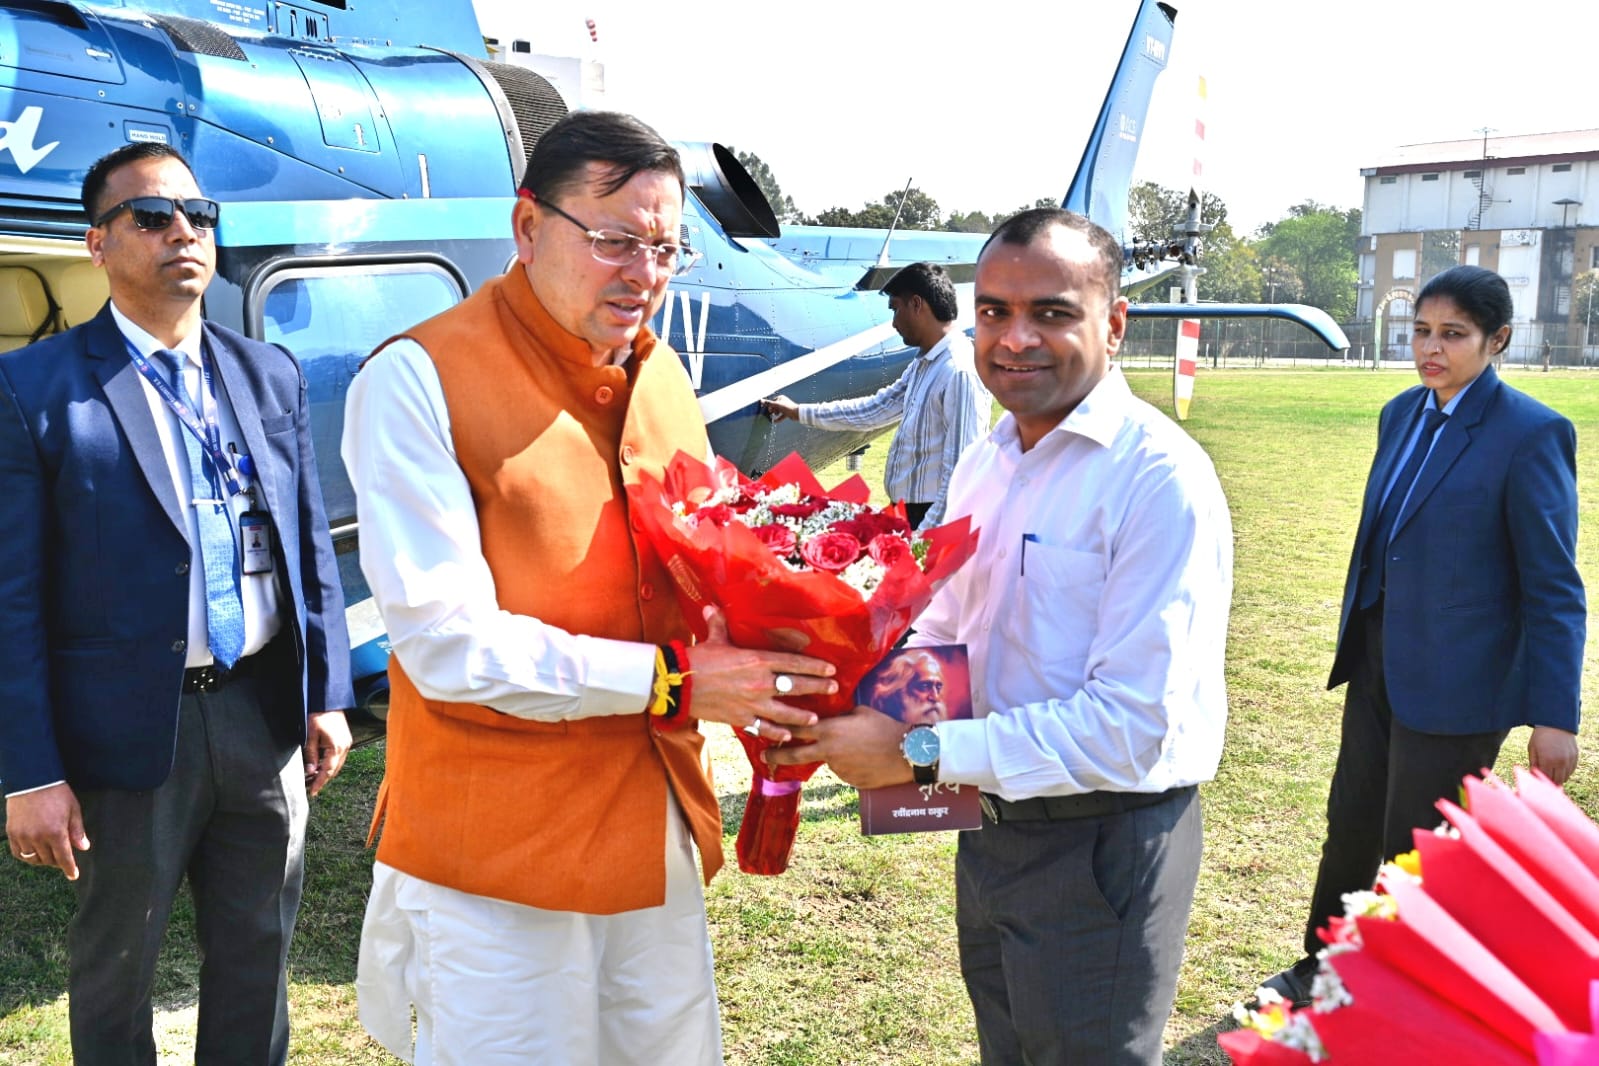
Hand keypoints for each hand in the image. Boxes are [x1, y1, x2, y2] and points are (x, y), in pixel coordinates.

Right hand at [6, 783, 89, 879]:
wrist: (32, 780)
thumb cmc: (57, 794)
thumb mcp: (73, 810)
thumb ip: (77, 831)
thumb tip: (83, 848)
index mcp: (55, 832)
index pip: (64, 858)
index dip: (69, 868)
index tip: (73, 875)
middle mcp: (37, 838)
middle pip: (49, 860)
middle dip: (58, 862)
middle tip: (63, 858)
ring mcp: (23, 836)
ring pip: (33, 859)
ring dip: (43, 860)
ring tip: (50, 855)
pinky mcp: (12, 833)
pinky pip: (18, 853)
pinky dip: (27, 856)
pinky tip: (34, 853)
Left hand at [303, 710, 351, 796]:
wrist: (328, 701)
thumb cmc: (318, 715)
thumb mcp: (310, 736)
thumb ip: (311, 754)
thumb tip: (311, 771)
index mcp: (336, 747)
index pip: (328, 771)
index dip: (320, 783)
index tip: (313, 792)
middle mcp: (344, 747)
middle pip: (335, 770)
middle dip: (323, 779)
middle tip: (312, 787)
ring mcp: (347, 743)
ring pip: (338, 764)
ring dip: (328, 772)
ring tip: (315, 778)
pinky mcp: (346, 740)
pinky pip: (340, 757)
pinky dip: (331, 764)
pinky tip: (322, 765)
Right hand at [682, 606, 833, 741]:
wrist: (677, 683)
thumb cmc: (698, 659)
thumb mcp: (713, 639)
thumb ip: (718, 624)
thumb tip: (711, 607)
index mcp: (757, 660)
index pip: (794, 662)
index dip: (814, 666)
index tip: (830, 669)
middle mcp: (760, 683)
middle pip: (796, 686)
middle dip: (817, 688)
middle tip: (833, 689)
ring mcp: (752, 703)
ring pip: (785, 712)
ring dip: (802, 716)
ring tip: (815, 719)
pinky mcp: (740, 718)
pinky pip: (763, 728)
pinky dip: (776, 733)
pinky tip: (786, 735)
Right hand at [760, 396, 799, 422]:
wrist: (797, 414)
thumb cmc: (788, 407)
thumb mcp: (777, 405)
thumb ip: (768, 403)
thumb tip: (761, 400)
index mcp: (780, 398)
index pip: (772, 401)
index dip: (769, 405)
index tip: (767, 409)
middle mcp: (783, 402)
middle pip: (774, 406)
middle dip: (772, 410)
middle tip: (771, 412)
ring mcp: (785, 408)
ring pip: (777, 411)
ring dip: (775, 414)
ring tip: (773, 417)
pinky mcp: (787, 413)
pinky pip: (781, 417)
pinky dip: (778, 419)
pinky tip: (774, 422)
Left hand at [765, 704, 914, 789]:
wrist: (906, 753)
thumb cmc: (884, 726)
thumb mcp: (860, 712)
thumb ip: (839, 715)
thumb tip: (829, 715)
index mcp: (829, 730)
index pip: (796, 728)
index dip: (779, 729)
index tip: (766, 730)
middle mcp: (828, 751)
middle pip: (794, 754)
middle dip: (777, 756)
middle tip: (765, 758)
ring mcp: (837, 768)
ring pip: (827, 760)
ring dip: (832, 755)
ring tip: (856, 748)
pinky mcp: (848, 780)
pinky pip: (843, 770)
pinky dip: (848, 765)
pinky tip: (864, 758)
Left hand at [1528, 725, 1578, 785]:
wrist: (1555, 724)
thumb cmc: (1540, 737)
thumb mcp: (1532, 749)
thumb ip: (1533, 764)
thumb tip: (1533, 775)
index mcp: (1547, 760)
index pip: (1545, 778)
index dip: (1540, 780)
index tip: (1537, 779)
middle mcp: (1560, 762)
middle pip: (1557, 781)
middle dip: (1550, 781)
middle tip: (1544, 778)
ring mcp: (1569, 760)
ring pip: (1565, 777)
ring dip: (1558, 778)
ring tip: (1551, 772)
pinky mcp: (1575, 757)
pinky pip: (1571, 770)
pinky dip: (1565, 772)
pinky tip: (1559, 768)